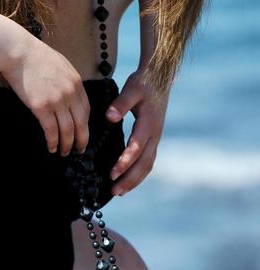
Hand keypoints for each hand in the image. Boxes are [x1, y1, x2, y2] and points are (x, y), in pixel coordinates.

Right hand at [2, 35, 89, 155]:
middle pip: (81, 123)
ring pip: (67, 130)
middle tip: (79, 149)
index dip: (85, 124)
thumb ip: (69, 80)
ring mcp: (56, 101)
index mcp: (76, 83)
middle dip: (81, 139)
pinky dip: (52, 141)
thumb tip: (70, 94)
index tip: (83, 132)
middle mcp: (70, 93)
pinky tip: (51, 147)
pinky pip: (50, 130)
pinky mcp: (41, 107)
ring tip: (63, 152)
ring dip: (66, 144)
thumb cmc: (35, 56)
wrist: (18, 52)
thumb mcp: (61, 64)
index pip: (87, 109)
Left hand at [105, 69, 168, 193]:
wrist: (160, 78)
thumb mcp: (132, 88)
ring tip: (118, 191)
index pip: (136, 148)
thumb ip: (121, 103)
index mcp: (149, 124)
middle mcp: (154, 135)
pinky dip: (138, 173)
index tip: (112, 173)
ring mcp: (155, 138)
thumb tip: (109, 117)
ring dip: (134, 180)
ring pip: (147, 165)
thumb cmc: (144, 83)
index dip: (125, 162)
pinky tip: (127, 179)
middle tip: (114, 191)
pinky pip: (148, 160)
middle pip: (144, 163)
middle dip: (129, 179)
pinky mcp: (153, 138)